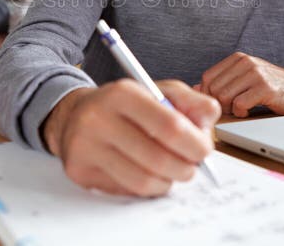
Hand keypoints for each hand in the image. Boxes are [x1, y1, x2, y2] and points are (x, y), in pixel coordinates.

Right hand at [42, 79, 219, 196]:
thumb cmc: (124, 105)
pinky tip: (144, 173)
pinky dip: (144, 187)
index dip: (195, 144)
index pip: (170, 126)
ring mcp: (85, 147)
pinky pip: (124, 190)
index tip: (204, 152)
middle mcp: (99, 118)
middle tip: (190, 167)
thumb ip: (190, 101)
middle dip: (185, 168)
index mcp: (123, 94)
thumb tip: (209, 119)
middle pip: (158, 158)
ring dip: (166, 182)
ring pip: (142, 181)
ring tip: (169, 171)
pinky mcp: (79, 170)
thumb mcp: (158, 91)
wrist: (74, 115)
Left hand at [195, 52, 283, 116]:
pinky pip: (239, 104)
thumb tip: (194, 88)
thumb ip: (221, 82)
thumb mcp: (244, 79)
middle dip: (219, 104)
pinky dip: (241, 112)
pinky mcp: (265, 88)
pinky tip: (249, 111)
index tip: (218, 104)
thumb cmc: (270, 87)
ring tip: (240, 108)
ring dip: (230, 109)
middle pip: (214, 89)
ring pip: (224, 97)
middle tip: (231, 109)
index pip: (207, 78)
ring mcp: (255, 73)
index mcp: (237, 59)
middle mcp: (245, 62)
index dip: (208, 95)